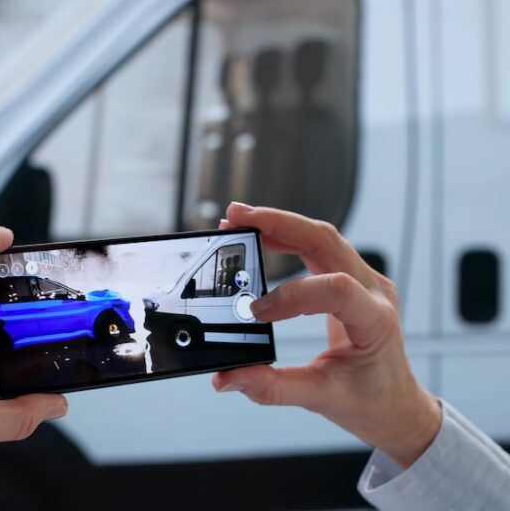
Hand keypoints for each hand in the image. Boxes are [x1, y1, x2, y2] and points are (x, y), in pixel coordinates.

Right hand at [213, 202, 440, 467]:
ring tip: (239, 221)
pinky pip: (319, 247)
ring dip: (279, 224)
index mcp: (375, 319)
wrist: (398, 406)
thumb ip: (272, 387)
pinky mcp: (352, 280)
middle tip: (235, 218)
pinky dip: (287, 236)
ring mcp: (366, 281)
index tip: (256, 312)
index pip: (334, 289)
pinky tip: (261, 235)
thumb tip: (227, 377)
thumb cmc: (371, 402)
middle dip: (278, 224)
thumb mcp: (321, 398)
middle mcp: (375, 291)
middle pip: (325, 239)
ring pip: (321, 236)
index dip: (290, 295)